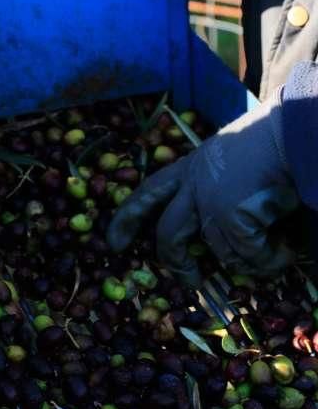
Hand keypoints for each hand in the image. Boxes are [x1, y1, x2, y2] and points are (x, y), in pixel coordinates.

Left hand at [107, 88, 298, 286]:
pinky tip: (283, 251)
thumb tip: (226, 226)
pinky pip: (248, 255)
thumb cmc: (271, 139)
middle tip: (190, 281)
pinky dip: (268, 260)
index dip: (129, 218)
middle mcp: (195, 186)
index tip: (113, 242)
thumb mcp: (231, 158)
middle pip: (168, 234)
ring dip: (248, 261)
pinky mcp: (231, 218)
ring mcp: (211, 203)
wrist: (294, 127)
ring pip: (220, 252)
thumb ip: (217, 184)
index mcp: (192, 167)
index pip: (150, 192)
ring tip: (272, 256)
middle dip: (176, 263)